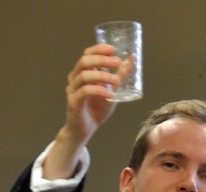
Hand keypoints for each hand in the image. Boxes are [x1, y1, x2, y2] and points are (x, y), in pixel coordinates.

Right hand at [43, 44, 124, 179]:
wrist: (85, 129)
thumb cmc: (97, 109)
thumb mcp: (112, 91)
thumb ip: (120, 77)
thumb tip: (132, 61)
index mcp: (82, 73)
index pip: (87, 55)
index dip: (98, 49)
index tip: (113, 48)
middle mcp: (75, 79)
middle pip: (84, 62)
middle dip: (101, 60)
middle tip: (117, 61)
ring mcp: (72, 90)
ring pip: (84, 76)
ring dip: (102, 76)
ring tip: (117, 80)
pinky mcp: (73, 102)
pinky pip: (84, 92)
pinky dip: (98, 90)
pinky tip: (110, 94)